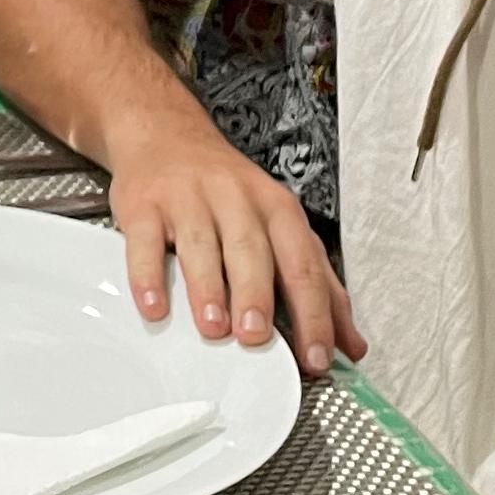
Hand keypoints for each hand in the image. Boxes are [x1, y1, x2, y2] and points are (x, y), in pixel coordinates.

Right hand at [105, 132, 365, 376]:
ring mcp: (188, 199)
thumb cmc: (228, 194)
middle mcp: (236, 199)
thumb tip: (350, 345)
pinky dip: (147, 275)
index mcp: (278, 209)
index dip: (313, 313)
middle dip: (257, 296)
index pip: (303, 264)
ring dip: (208, 288)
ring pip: (201, 244)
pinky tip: (154, 306)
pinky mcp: (144, 203)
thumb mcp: (281, 226)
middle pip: (252, 250)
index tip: (316, 357)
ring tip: (213, 328)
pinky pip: (144, 240)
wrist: (166, 137)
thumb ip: (317, 285)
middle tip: (257, 337)